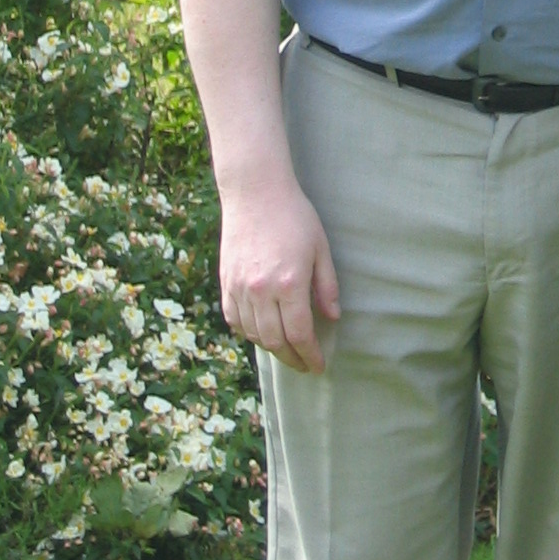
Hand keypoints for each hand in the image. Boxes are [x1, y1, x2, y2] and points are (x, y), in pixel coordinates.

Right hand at [218, 173, 340, 374]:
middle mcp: (261, 291)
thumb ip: (326, 286)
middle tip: (304, 365)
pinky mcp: (226, 282)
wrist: (256, 193)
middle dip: (292, 359)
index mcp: (289, 284)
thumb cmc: (294, 216)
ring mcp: (239, 288)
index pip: (300, 334)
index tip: (318, 366)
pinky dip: (248, 332)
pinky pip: (234, 319)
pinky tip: (260, 332)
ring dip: (271, 347)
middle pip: (275, 341)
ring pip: (253, 334)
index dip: (310, 355)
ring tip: (286, 349)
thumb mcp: (320, 248)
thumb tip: (332, 317)